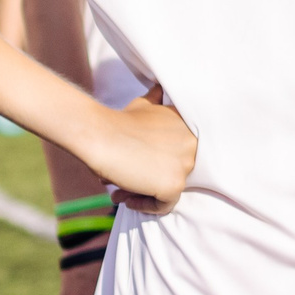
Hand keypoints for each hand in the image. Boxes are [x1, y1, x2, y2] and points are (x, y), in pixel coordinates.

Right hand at [92, 86, 195, 215]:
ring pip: (170, 191)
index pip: (180, 156)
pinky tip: (125, 198)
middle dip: (150, 180)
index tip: (136, 166)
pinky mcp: (174, 184)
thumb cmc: (118, 121)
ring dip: (144, 194)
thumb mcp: (144, 106)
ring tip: (120, 192)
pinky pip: (164, 205)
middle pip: (176, 173)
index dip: (158, 163)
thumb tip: (161, 88)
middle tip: (124, 183)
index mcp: (191, 128)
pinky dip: (144, 206)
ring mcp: (185, 165)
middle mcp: (194, 145)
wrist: (100, 133)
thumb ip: (158, 101)